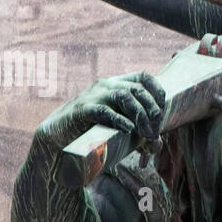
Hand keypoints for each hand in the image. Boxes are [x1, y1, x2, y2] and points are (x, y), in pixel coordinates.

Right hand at [34, 71, 165, 149]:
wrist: (59, 137)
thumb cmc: (92, 133)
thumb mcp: (120, 130)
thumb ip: (139, 135)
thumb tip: (158, 145)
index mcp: (116, 85)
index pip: (144, 77)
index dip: (157, 92)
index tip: (161, 113)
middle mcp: (106, 85)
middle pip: (138, 89)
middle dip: (152, 111)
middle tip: (154, 132)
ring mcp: (94, 95)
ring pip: (125, 96)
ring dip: (140, 115)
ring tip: (146, 134)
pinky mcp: (83, 109)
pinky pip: (104, 110)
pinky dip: (120, 120)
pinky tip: (128, 130)